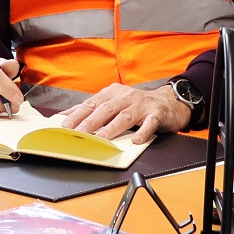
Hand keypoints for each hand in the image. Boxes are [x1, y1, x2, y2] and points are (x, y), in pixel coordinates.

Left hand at [57, 83, 189, 142]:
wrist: (168, 101)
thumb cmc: (136, 104)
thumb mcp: (113, 102)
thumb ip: (92, 109)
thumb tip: (66, 116)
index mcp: (113, 92)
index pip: (92, 103)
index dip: (77, 114)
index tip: (65, 125)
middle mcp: (126, 96)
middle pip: (106, 109)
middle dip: (90, 122)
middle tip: (78, 134)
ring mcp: (142, 105)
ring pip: (125, 116)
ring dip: (112, 128)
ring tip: (101, 138)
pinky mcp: (156, 114)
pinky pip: (149, 124)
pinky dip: (142, 132)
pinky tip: (135, 141)